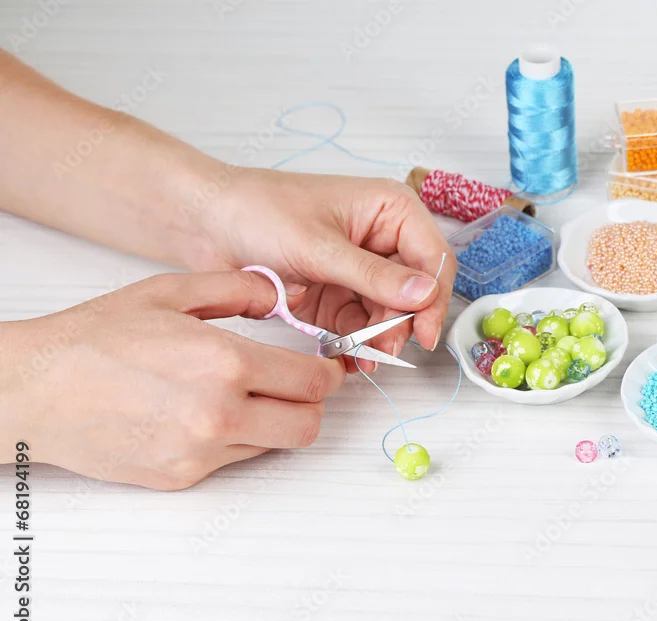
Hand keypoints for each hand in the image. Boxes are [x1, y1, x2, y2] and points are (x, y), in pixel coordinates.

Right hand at [2, 271, 344, 489]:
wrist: (34, 389)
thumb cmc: (95, 338)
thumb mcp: (171, 292)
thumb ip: (240, 289)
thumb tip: (285, 294)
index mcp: (225, 363)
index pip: (314, 382)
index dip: (329, 372)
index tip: (326, 366)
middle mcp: (219, 414)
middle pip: (308, 425)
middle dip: (311, 403)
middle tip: (297, 384)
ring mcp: (200, 452)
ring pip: (274, 446)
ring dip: (274, 422)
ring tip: (244, 395)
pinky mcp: (181, 478)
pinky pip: (233, 460)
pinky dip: (234, 439)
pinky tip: (204, 414)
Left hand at [192, 170, 455, 371]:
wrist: (206, 224)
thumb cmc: (259, 211)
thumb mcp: (320, 246)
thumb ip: (373, 275)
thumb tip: (424, 294)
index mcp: (390, 210)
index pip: (434, 258)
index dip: (435, 298)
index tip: (425, 334)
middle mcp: (383, 239)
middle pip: (417, 291)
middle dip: (402, 323)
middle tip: (383, 350)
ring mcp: (361, 270)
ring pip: (390, 313)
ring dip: (380, 338)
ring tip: (361, 358)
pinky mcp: (339, 294)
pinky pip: (361, 324)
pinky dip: (357, 343)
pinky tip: (347, 357)